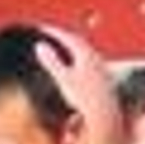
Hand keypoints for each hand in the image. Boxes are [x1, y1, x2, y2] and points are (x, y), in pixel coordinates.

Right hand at [35, 26, 123, 143]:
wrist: (104, 115)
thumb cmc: (84, 98)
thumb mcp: (64, 79)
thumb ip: (51, 62)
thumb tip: (39, 46)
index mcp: (86, 54)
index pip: (68, 37)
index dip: (54, 32)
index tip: (42, 28)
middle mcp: (96, 58)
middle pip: (78, 41)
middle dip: (64, 37)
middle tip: (51, 34)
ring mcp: (101, 67)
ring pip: (85, 51)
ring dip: (72, 47)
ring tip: (61, 47)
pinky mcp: (103, 78)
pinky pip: (89, 61)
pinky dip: (78, 58)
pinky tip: (75, 66)